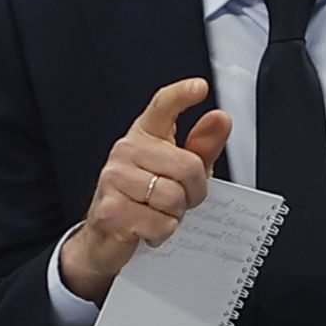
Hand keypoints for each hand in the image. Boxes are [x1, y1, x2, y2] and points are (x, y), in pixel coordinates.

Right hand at [59, 77, 231, 302]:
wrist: (106, 238)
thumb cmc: (147, 199)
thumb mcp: (180, 172)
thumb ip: (203, 146)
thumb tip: (220, 118)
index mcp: (145, 134)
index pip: (163, 106)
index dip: (182, 95)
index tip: (200, 87)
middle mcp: (126, 149)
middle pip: (187, 166)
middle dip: (194, 191)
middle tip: (180, 200)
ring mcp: (114, 178)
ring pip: (174, 197)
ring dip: (175, 215)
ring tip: (159, 213)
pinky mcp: (110, 209)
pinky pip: (160, 223)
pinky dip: (162, 233)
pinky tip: (147, 228)